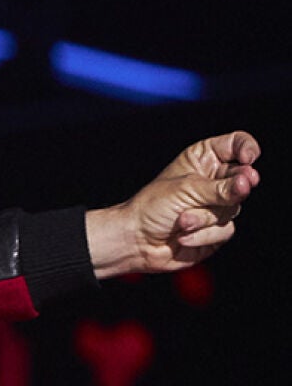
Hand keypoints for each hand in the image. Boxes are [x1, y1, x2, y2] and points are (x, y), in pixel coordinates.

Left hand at [86, 131, 260, 278]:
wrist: (136, 241)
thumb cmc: (152, 207)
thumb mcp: (186, 189)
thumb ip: (220, 187)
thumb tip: (248, 182)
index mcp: (203, 160)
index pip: (236, 144)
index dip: (247, 148)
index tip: (249, 159)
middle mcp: (214, 181)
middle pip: (244, 178)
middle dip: (235, 188)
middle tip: (236, 189)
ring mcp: (217, 205)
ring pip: (234, 207)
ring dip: (204, 217)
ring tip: (182, 221)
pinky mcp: (217, 229)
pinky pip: (226, 229)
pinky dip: (203, 234)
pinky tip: (183, 235)